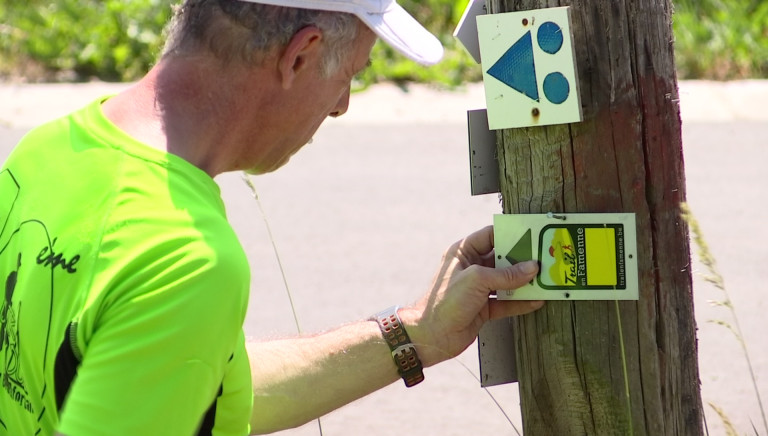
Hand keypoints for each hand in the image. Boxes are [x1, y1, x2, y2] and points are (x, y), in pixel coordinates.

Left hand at [400, 225, 543, 366]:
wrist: (431, 336)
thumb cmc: (445, 301)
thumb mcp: (477, 280)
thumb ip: (506, 274)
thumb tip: (532, 267)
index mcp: (463, 252)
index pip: (490, 235)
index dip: (510, 233)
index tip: (532, 234)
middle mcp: (471, 268)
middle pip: (501, 258)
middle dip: (522, 259)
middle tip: (545, 257)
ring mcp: (477, 289)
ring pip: (506, 281)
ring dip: (524, 282)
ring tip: (545, 278)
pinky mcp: (483, 308)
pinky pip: (506, 302)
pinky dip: (520, 302)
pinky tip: (537, 300)